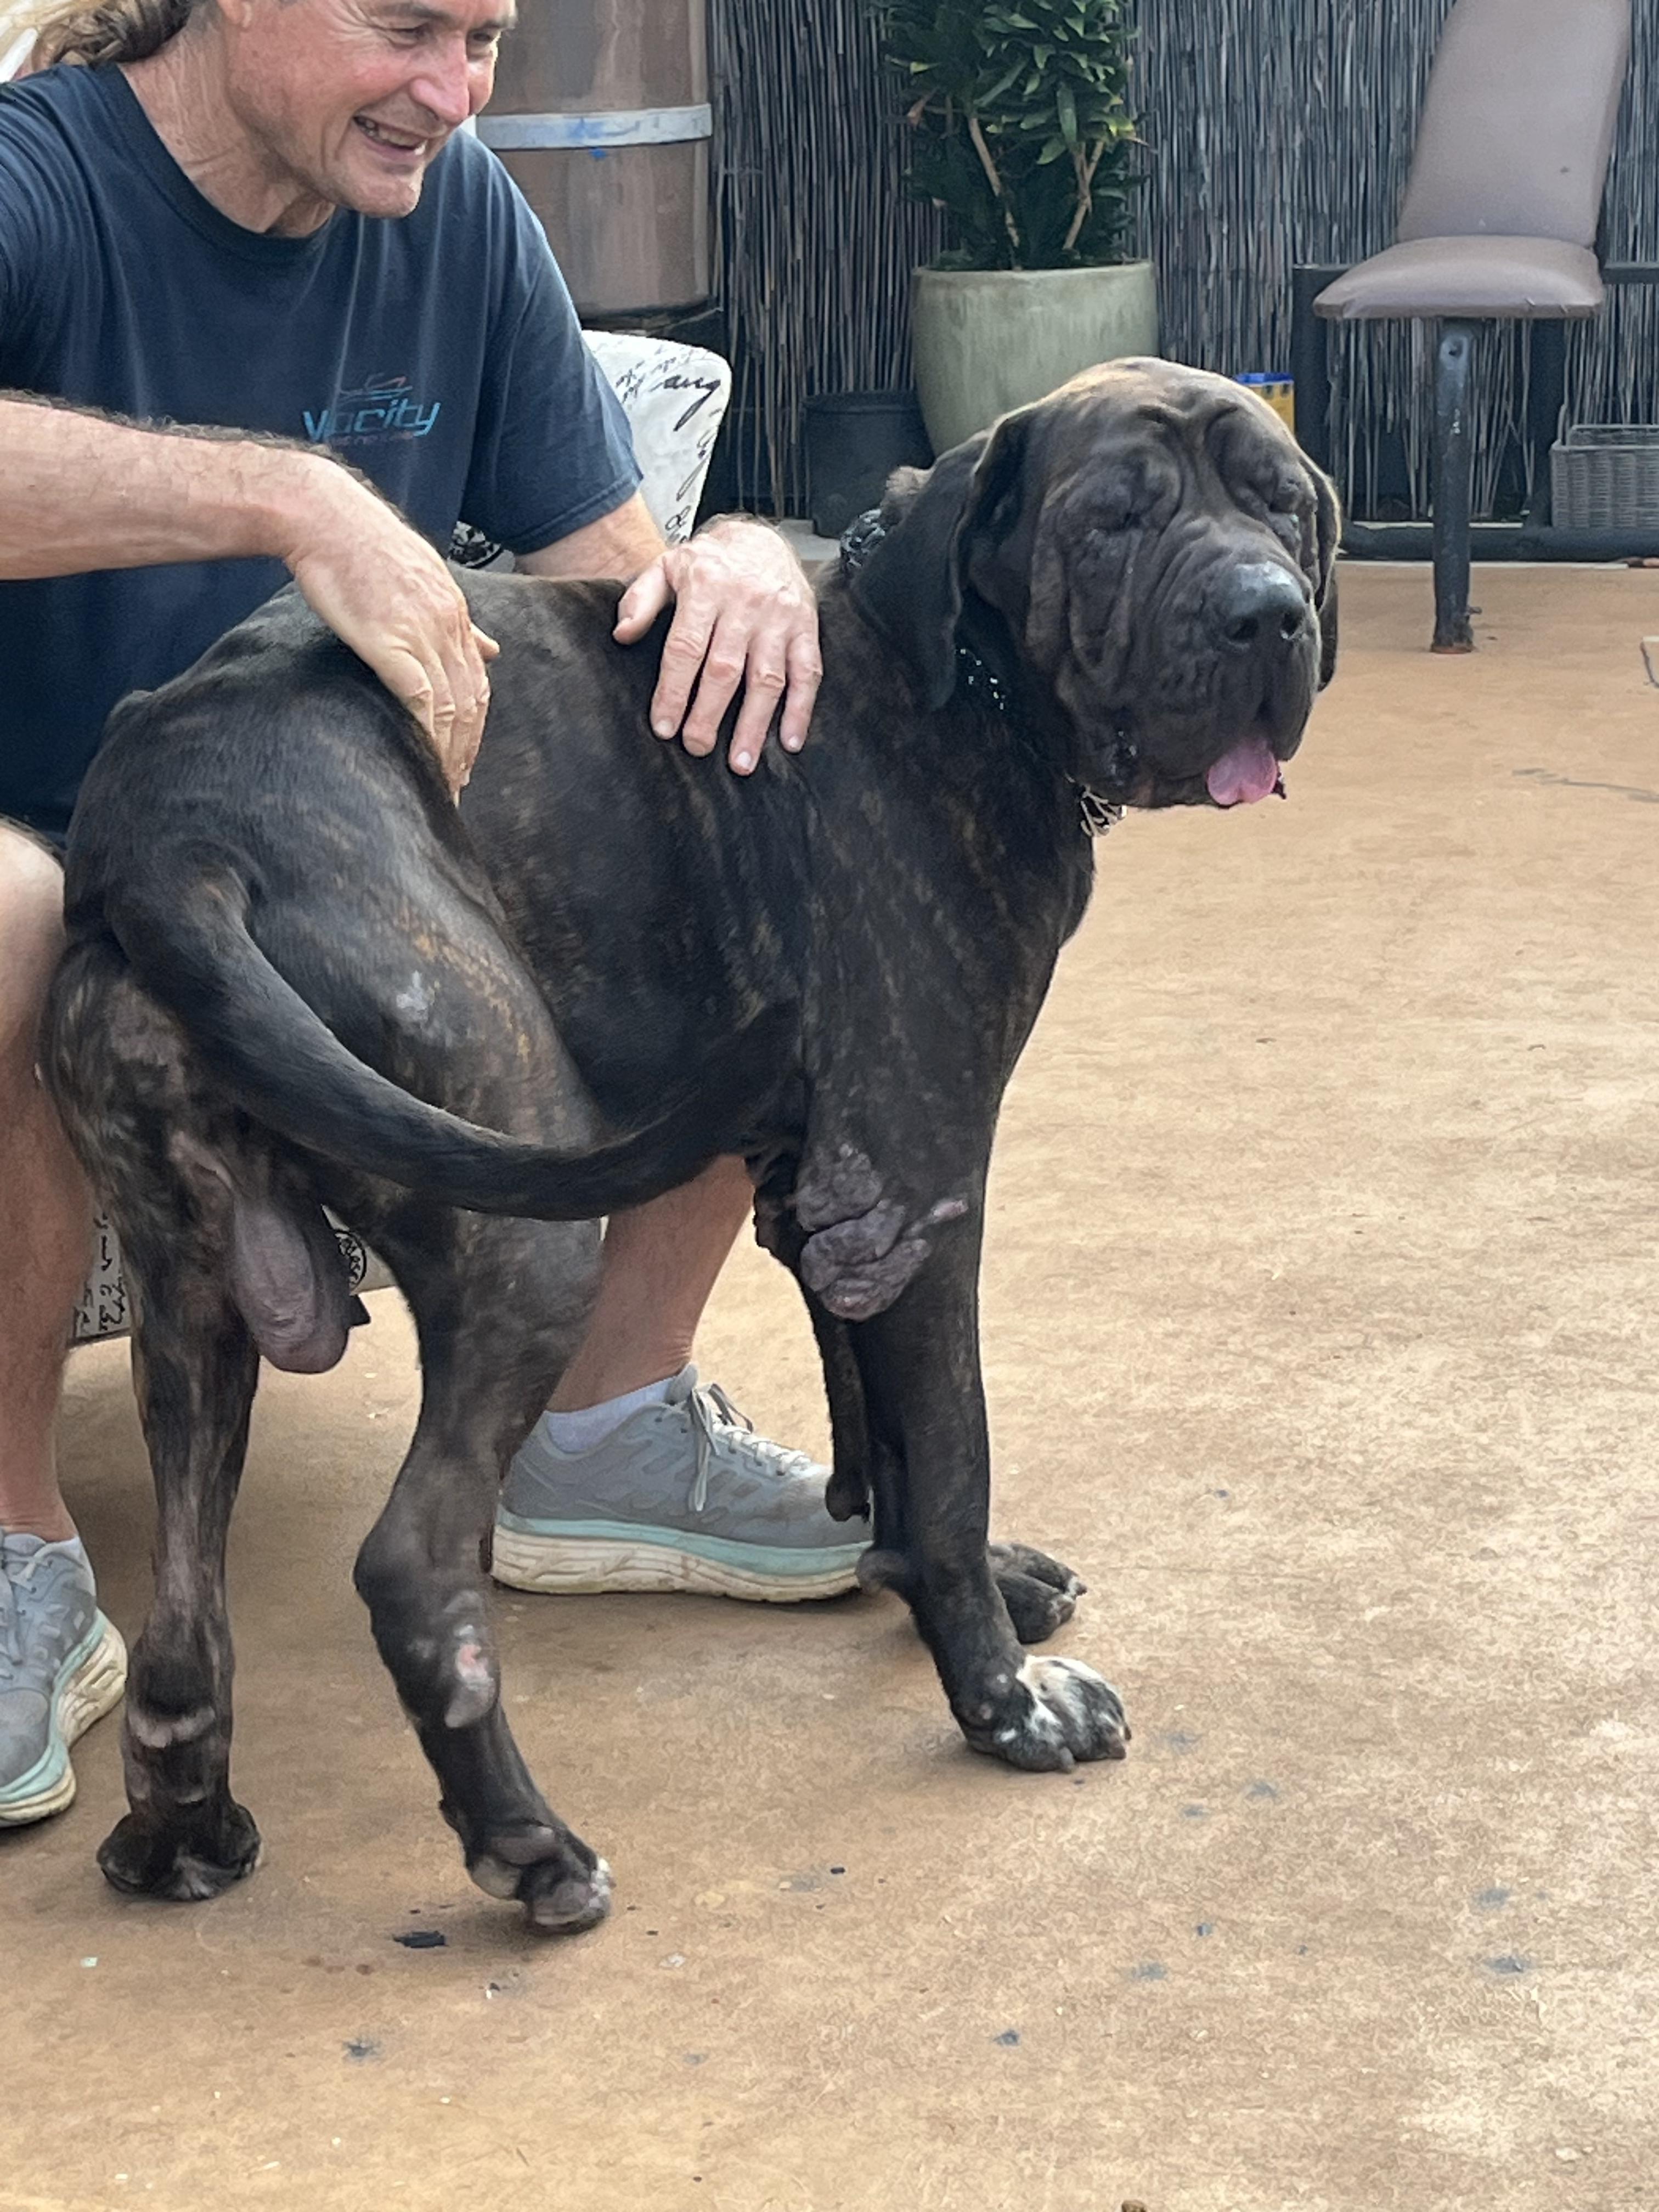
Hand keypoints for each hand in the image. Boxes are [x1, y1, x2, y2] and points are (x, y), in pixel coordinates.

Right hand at [276, 455, 497, 792]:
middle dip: (468, 749)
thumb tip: (493, 648)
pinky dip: (429, 736)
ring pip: (453, 708)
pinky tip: (425, 760)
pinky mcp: (392, 643)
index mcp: (456, 612)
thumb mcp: (426, 576)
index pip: (479, 681)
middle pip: (472, 702)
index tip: (466, 756)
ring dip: (450, 753)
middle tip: (458, 785)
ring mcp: (423, 634)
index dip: (476, 725)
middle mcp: (449, 626)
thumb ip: (460, 619)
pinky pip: (422, 700)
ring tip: (442, 785)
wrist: (325, 517)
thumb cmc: (361, 544)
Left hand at [613, 517, 821, 774]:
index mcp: (706, 587)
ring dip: (754, 724)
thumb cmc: (710, 562)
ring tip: (740, 763)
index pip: (686, 648)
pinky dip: (800, 710)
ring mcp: (780, 618)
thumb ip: (640, 600)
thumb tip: (622, 635)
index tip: (663, 727)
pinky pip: (808, 673)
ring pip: (767, 678)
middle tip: (696, 748)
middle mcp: (745, 603)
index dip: (673, 691)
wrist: (763, 537)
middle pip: (725, 669)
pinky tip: (789, 741)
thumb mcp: (667, 566)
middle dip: (708, 715)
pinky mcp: (806, 628)